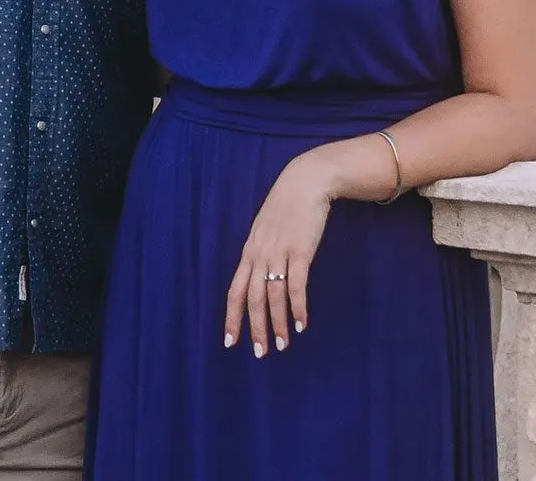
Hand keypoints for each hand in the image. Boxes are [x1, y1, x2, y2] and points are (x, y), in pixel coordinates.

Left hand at [223, 151, 336, 357]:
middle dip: (255, 328)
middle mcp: (260, 255)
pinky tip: (300, 323)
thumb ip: (261, 253)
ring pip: (274, 296)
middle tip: (260, 353)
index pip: (235, 291)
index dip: (232, 317)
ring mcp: (279, 252)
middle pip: (253, 299)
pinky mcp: (300, 250)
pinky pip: (296, 285)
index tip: (230, 342)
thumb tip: (260, 277)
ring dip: (278, 323)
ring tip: (282, 344)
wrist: (305, 182)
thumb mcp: (265, 230)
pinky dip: (297, 307)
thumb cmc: (286, 207)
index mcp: (249, 252)